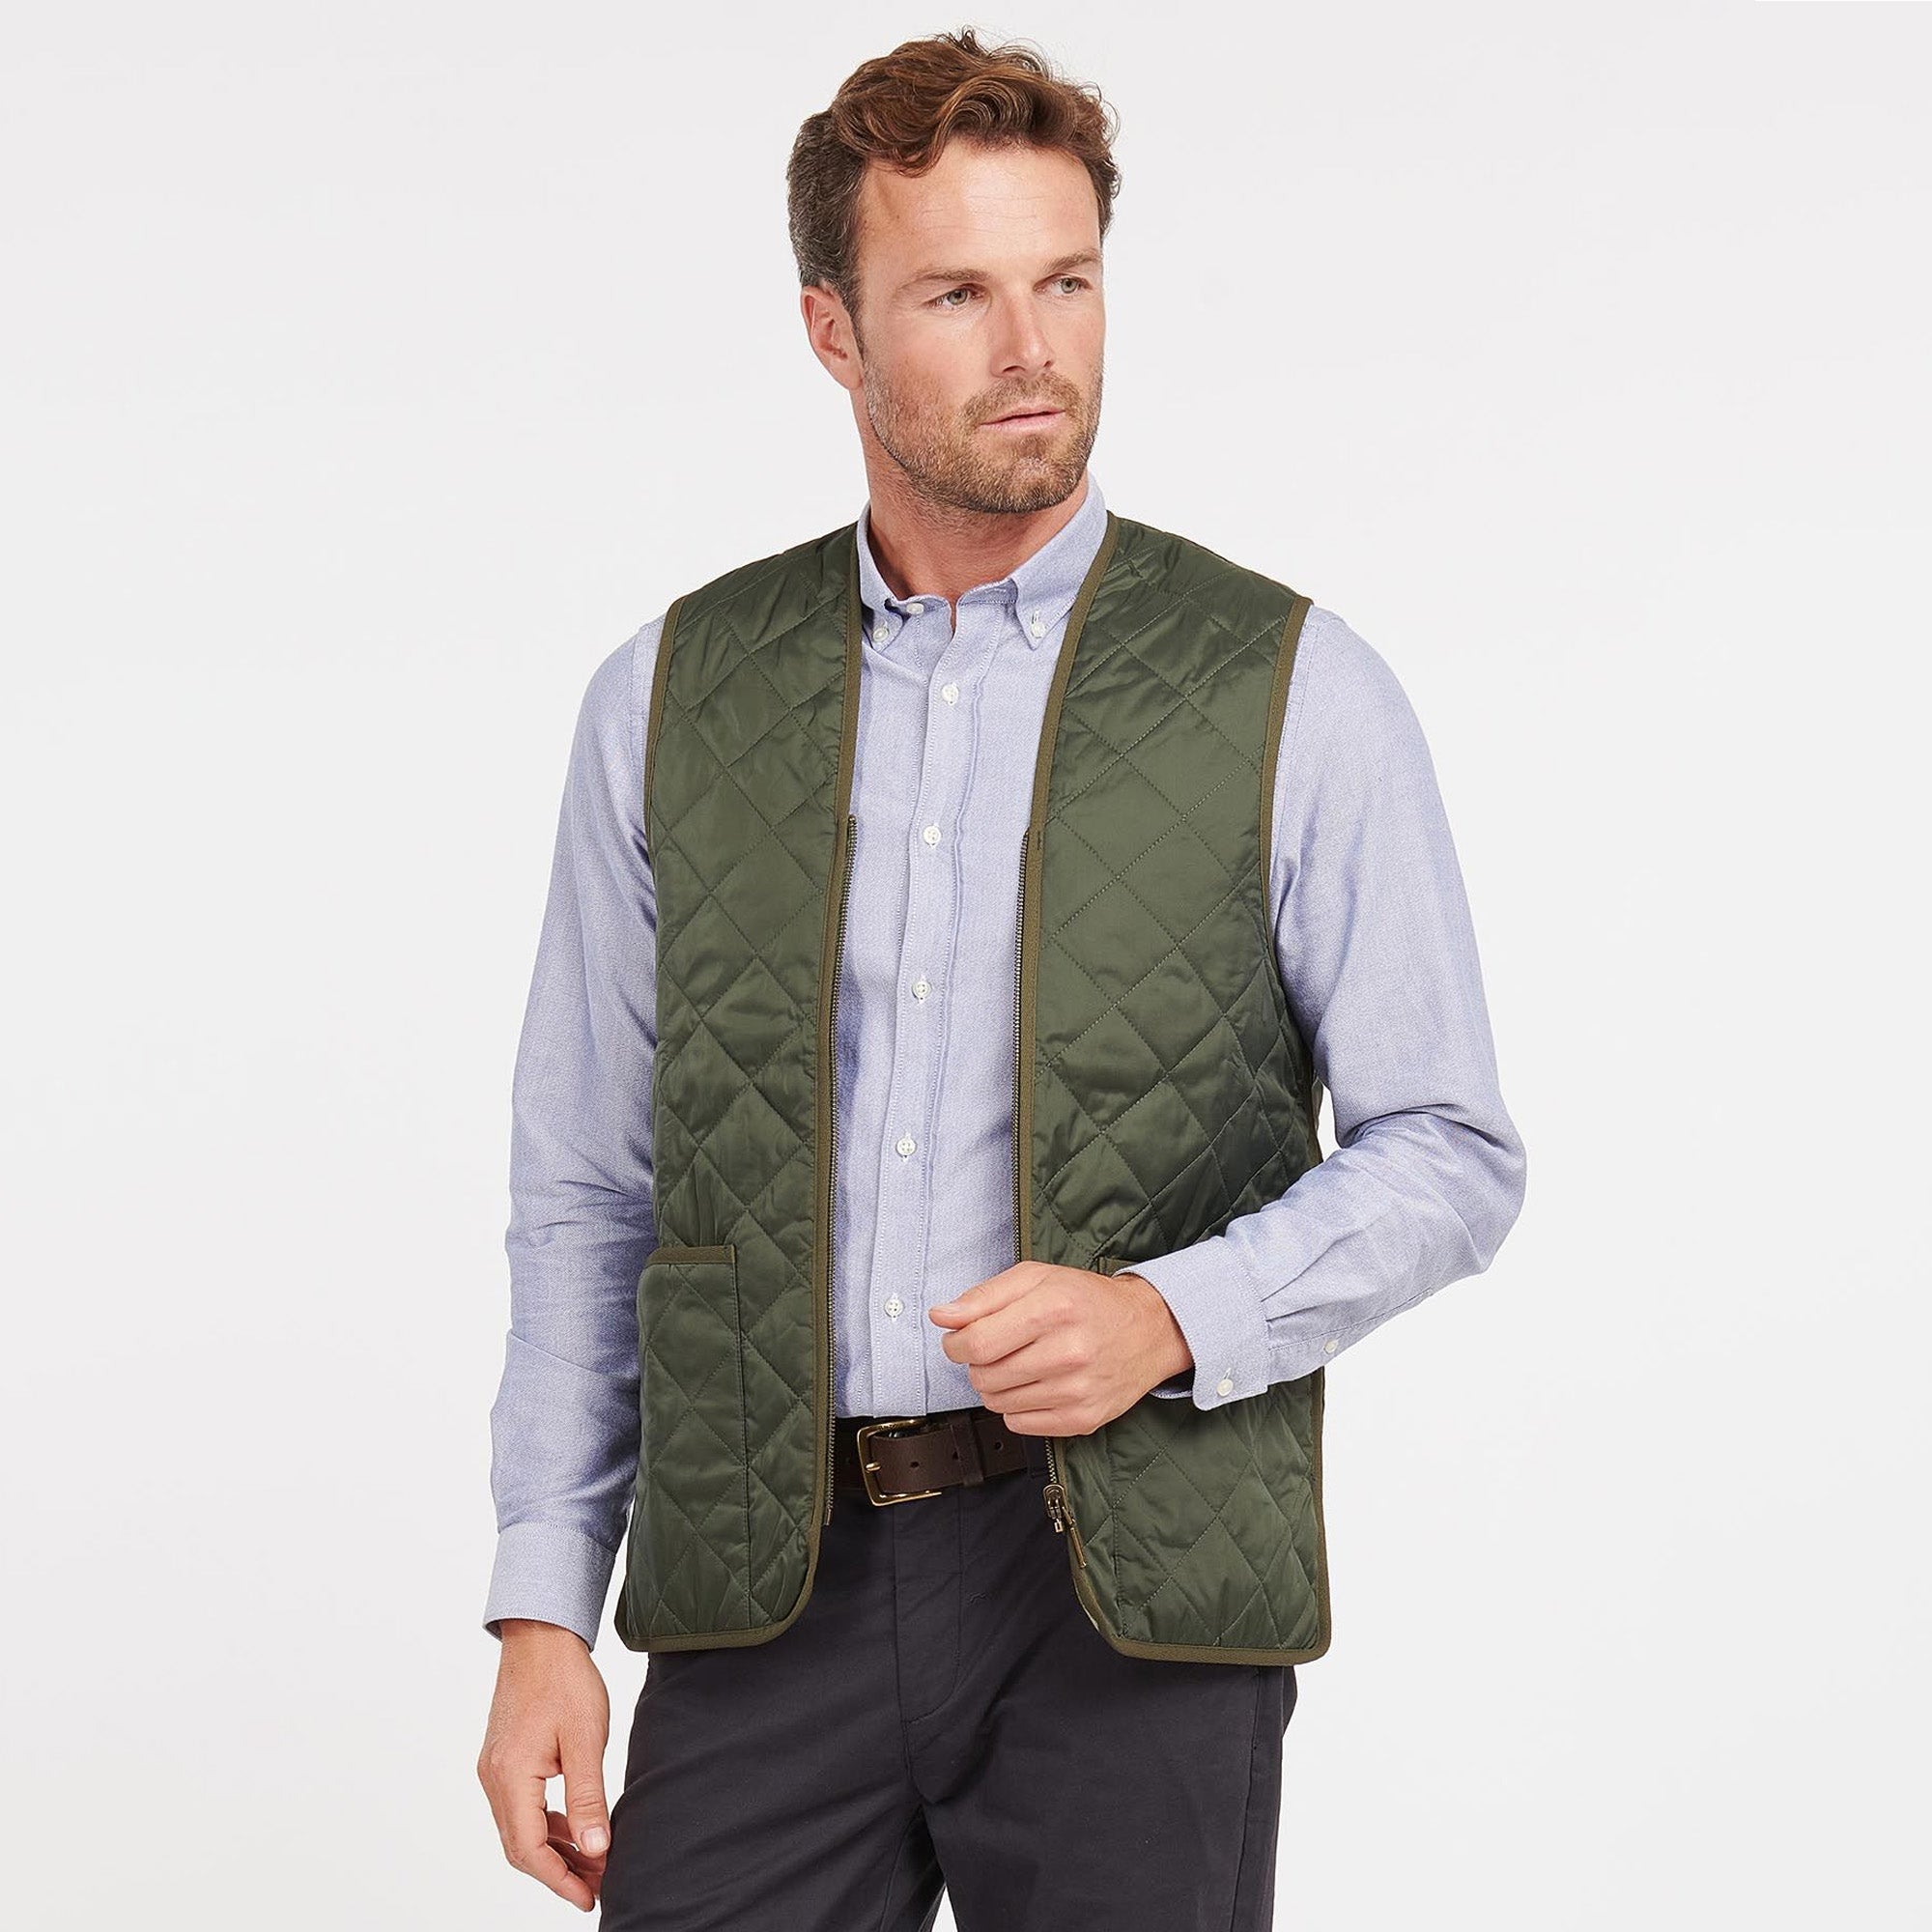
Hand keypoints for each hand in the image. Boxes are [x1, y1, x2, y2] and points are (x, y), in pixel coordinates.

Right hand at [477, 1619, 612, 1912]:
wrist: (541, 1635)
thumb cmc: (564, 1678)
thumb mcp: (586, 1739)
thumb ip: (588, 1798)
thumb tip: (595, 1849)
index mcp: (510, 1776)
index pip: (529, 1850)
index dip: (560, 1880)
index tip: (590, 1897)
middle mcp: (493, 1778)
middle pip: (520, 1846)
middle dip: (558, 1871)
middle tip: (597, 1884)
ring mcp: (495, 1768)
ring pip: (520, 1828)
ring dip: (554, 1849)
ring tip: (593, 1860)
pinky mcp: (503, 1758)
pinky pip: (521, 1806)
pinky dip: (547, 1824)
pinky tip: (575, 1827)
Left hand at [928, 1263, 1190, 1434]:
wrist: (1147, 1330)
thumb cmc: (1086, 1300)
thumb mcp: (1036, 1278)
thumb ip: (983, 1296)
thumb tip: (941, 1316)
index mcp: (1052, 1309)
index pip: (977, 1343)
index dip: (955, 1345)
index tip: (959, 1341)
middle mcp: (1067, 1352)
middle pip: (984, 1376)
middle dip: (977, 1364)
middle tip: (997, 1349)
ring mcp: (1077, 1391)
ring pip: (998, 1403)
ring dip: (996, 1385)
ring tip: (1019, 1364)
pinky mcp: (1083, 1419)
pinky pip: (1020, 1424)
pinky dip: (1017, 1407)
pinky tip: (1036, 1385)